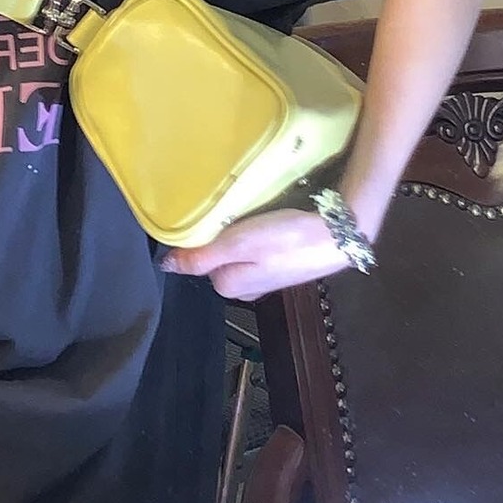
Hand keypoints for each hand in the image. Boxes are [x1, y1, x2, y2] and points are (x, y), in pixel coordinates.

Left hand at [159, 208, 353, 302]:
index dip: (201, 237)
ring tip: (251, 215)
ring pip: (238, 253)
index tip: (210, 216)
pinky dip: (259, 236)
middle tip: (233, 213)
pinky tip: (269, 223)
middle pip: (217, 257)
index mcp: (228, 286)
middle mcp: (244, 289)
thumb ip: (201, 256)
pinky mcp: (283, 268)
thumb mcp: (237, 244)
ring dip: (240, 234)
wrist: (337, 237)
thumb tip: (166, 266)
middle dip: (220, 236)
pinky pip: (258, 251)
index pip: (197, 260)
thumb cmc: (285, 240)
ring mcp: (265, 280)